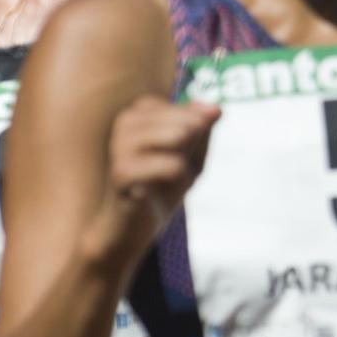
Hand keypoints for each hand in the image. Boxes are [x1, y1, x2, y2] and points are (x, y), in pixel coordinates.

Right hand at [85, 97, 218, 268]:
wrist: (133, 228)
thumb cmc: (163, 186)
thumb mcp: (192, 154)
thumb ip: (204, 128)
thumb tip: (217, 108)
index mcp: (140, 113)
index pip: (187, 108)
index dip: (197, 133)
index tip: (183, 152)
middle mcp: (126, 122)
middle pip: (186, 121)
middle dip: (194, 149)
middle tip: (177, 167)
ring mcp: (120, 146)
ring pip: (177, 136)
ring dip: (186, 160)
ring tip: (172, 174)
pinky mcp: (121, 173)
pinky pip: (170, 165)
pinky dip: (178, 175)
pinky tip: (164, 185)